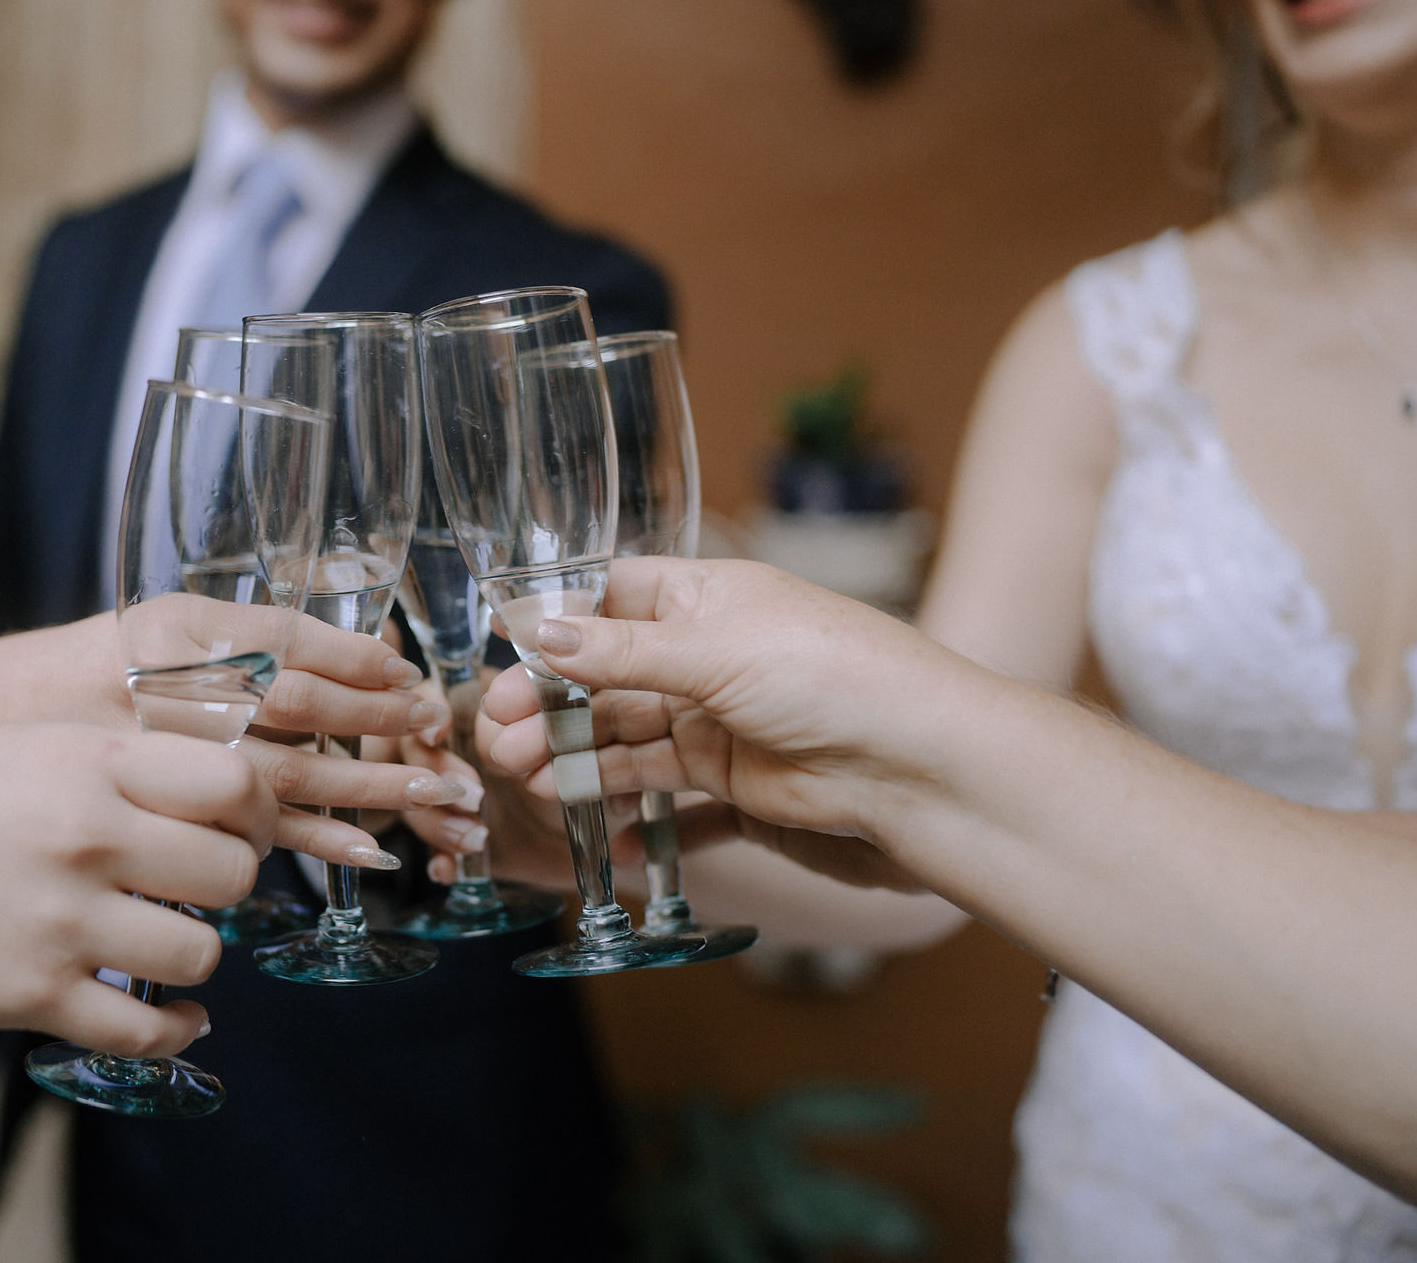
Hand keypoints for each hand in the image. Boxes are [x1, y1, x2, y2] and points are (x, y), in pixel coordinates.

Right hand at [0, 722, 285, 1056]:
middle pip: (232, 871)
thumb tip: (214, 793)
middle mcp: (85, 838)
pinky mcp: (31, 997)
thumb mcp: (21, 747)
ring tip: (169, 941)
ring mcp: (59, 922)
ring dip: (198, 955)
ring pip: (201, 954)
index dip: (255, 810)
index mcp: (87, 763)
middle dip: (232, 882)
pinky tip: (178, 1017)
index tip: (241, 825)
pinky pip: (146, 1030)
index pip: (232, 783)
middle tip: (205, 885)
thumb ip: (115, 766)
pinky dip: (177, 1030)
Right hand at [65, 607, 482, 858]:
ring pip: (284, 779)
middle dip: (374, 725)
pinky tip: (373, 852)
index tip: (408, 676)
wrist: (2, 733)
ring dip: (367, 791)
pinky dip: (318, 844)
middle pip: (295, 708)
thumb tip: (363, 641)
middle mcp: (167, 699)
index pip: (283, 643)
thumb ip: (256, 632)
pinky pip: (250, 837)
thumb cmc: (96, 672)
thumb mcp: (170, 624)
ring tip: (433, 793)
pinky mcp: (162, 825)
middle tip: (436, 732)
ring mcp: (162, 768)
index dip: (355, 660)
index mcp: (173, 638)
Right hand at [477, 557, 978, 890]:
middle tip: (497, 734)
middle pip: (604, 677)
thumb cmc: (835, 676)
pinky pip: (658, 789)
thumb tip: (539, 634)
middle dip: (549, 705)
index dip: (557, 627)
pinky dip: (619, 804)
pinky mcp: (729, 778)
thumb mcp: (716, 650)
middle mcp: (706, 655)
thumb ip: (622, 652)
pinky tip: (579, 817)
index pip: (611, 599)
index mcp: (706, 598)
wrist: (918, 766)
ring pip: (623, 735)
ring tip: (521, 776)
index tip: (504, 655)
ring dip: (571, 755)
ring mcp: (715, 718)